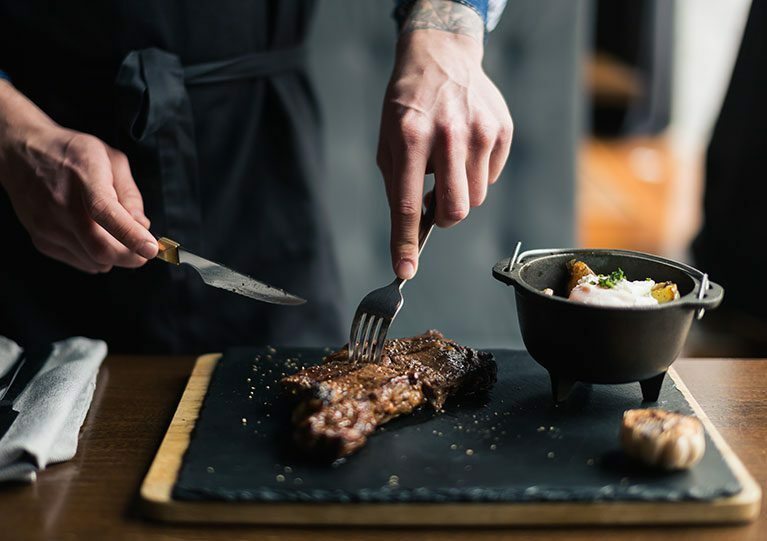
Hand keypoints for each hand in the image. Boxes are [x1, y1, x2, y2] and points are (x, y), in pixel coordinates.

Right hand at [0, 81, 157, 272]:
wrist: (20, 153)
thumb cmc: (72, 154)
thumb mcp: (111, 160)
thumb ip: (131, 194)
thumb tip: (143, 227)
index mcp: (84, 176)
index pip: (105, 211)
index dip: (131, 234)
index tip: (151, 249)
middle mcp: (62, 204)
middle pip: (100, 248)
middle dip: (131, 258)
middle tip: (143, 253)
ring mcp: (47, 225)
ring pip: (93, 260)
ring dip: (115, 257)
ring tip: (117, 237)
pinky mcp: (41, 239)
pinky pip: (79, 261)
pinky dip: (96, 257)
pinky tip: (96, 237)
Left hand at [377, 0, 512, 278]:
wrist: (441, 57)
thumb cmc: (407, 105)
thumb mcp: (389, 141)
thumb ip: (398, 184)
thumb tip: (411, 230)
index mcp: (411, 138)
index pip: (407, 204)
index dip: (405, 243)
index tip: (404, 271)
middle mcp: (448, 135)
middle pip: (454, 210)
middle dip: (442, 217)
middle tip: (433, 203)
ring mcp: (479, 132)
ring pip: (475, 198)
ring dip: (459, 193)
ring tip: (448, 163)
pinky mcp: (500, 130)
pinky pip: (490, 177)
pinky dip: (475, 173)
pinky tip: (464, 148)